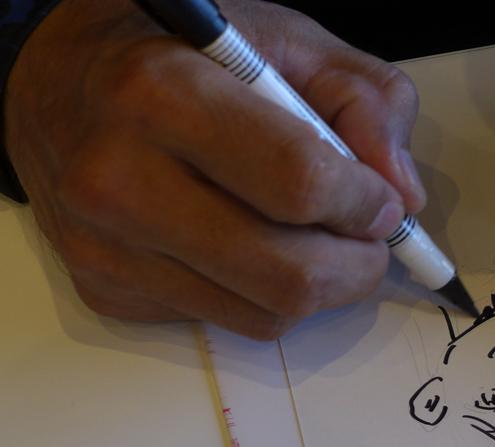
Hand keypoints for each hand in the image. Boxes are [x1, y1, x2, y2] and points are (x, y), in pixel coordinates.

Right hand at [5, 0, 423, 338]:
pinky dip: (261, 296)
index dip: (364, 204)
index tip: (383, 204)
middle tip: (370, 243)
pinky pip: (224, 322)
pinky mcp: (106, 290)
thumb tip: (403, 195)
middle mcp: (120, 177)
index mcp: (163, 93)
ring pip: (265, 314)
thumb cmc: (179, 56)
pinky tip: (250, 247)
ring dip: (318, 289)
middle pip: (288, 274)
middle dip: (358, 267)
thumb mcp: (283, 42)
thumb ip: (365, 102)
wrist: (56, 83)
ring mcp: (107, 245)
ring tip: (320, 244)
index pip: (299, 183)